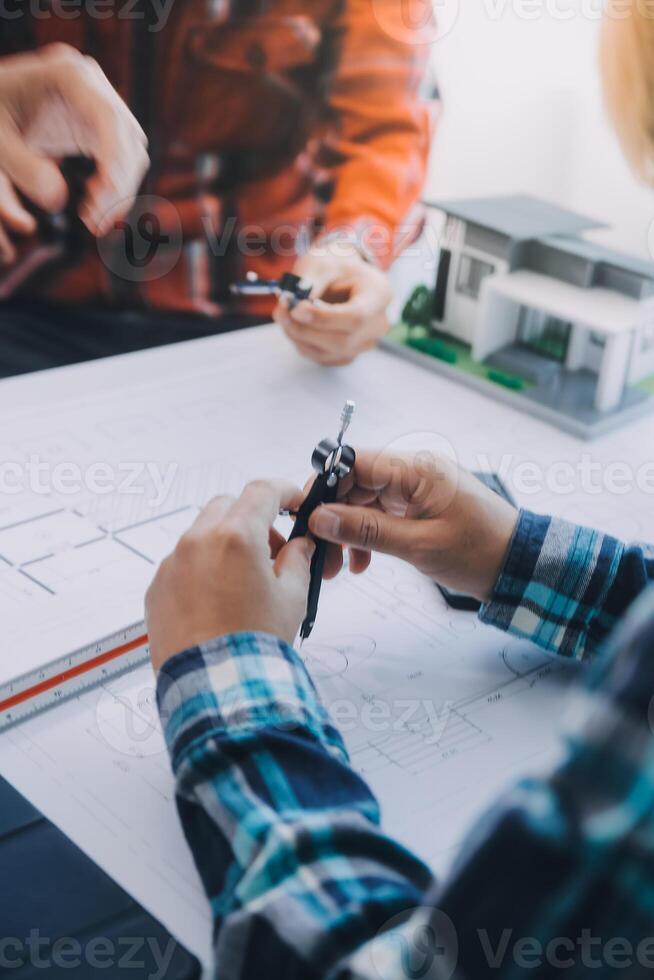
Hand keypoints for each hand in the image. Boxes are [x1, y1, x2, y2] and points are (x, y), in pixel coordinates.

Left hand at [0, 44, 148, 260]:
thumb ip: (24, 169)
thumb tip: (59, 199)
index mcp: (67, 76)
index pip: (109, 119)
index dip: (115, 163)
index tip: (103, 201)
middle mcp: (91, 83)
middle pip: (128, 139)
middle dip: (118, 186)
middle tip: (96, 223)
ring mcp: (98, 101)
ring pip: (131, 152)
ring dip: (119, 191)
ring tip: (91, 217)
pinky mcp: (98, 121)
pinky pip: (121, 158)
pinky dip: (113, 186)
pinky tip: (91, 203)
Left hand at [145, 481, 314, 670]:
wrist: (216, 688)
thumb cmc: (253, 646)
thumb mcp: (293, 597)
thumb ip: (298, 560)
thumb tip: (299, 546)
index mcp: (236, 537)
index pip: (262, 491)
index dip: (284, 492)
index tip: (294, 502)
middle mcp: (198, 542)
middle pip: (228, 506)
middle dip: (252, 518)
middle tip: (273, 549)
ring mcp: (172, 564)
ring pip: (202, 533)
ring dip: (225, 543)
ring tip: (246, 581)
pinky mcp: (157, 588)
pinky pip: (182, 563)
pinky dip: (202, 568)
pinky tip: (220, 599)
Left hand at [273, 245, 391, 365]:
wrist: (343, 277)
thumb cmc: (335, 267)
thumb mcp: (322, 262)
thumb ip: (308, 282)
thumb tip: (293, 305)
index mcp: (379, 294)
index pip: (356, 317)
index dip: (323, 318)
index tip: (296, 309)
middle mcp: (377, 324)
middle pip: (342, 340)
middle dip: (305, 329)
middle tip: (280, 312)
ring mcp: (365, 343)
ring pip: (329, 353)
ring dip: (299, 337)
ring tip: (283, 315)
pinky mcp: (348, 354)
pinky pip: (322, 358)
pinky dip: (302, 344)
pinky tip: (295, 326)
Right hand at [307, 450, 518, 602]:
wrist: (519, 567)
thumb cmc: (480, 552)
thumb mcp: (419, 545)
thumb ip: (366, 530)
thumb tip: (322, 517)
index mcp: (417, 470)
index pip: (355, 462)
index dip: (325, 485)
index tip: (306, 515)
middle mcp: (414, 472)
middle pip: (355, 484)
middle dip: (333, 518)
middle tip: (320, 554)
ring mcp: (416, 490)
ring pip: (364, 502)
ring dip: (347, 532)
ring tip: (338, 566)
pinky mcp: (419, 507)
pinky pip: (380, 515)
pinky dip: (366, 536)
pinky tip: (361, 562)